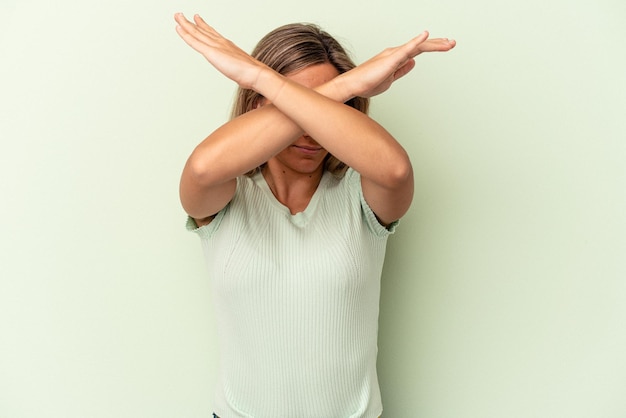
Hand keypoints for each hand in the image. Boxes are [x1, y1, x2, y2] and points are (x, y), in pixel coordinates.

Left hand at [174, 13, 266, 88]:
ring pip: (196, 32)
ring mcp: (216, 46)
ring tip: (177, 16)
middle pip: (202, 30)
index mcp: (228, 46)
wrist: (255, 73)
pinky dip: (185, 34)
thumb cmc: (251, 74)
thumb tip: (242, 77)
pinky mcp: (211, 52)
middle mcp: (221, 43)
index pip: (212, 34)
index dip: (204, 26)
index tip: (197, 19)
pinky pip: (195, 41)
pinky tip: (179, 29)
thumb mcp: (242, 70)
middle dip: (191, 23)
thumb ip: (239, 70)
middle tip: (181, 15)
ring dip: (185, 24)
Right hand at [339, 32, 455, 98]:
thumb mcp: (390, 78)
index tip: (445, 46)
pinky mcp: (391, 58)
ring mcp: (393, 54)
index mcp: (396, 57)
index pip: (418, 50)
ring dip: (434, 44)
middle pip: (421, 46)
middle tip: (452, 43)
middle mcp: (396, 52)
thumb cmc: (367, 83)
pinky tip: (426, 35)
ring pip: (418, 46)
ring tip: (448, 43)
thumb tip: (413, 63)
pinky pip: (407, 48)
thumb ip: (402, 70)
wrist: (354, 85)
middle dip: (438, 44)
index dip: (433, 47)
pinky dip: (417, 41)